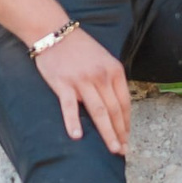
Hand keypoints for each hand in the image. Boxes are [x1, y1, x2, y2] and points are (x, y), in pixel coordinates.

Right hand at [35, 27, 131, 154]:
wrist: (53, 32)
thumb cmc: (79, 48)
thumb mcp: (104, 59)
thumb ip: (111, 80)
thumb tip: (117, 104)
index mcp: (115, 70)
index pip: (125, 102)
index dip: (127, 122)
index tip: (127, 137)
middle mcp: (102, 76)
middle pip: (115, 110)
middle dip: (120, 132)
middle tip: (122, 150)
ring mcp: (83, 81)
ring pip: (99, 112)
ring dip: (107, 133)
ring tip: (112, 148)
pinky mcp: (63, 84)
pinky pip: (70, 106)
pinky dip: (74, 122)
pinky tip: (77, 136)